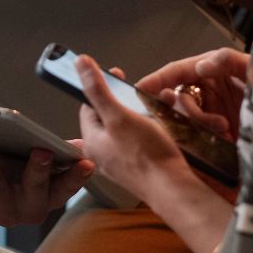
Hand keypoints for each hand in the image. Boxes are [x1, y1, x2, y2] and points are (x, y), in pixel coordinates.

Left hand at [0, 135, 92, 225]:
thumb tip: (80, 146)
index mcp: (49, 195)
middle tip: (42, 150)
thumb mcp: (32, 159)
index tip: (87, 163)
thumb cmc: (8, 165)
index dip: (77, 177)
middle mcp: (29, 209)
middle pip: (35, 188)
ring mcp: (2, 212)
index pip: (66, 187)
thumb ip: (53, 152)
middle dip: (38, 169)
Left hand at [76, 54, 191, 201]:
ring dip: (138, 114)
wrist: (172, 188)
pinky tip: (160, 127)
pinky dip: (148, 129)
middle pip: (107, 118)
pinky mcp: (137, 168)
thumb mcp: (119, 115)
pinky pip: (138, 142)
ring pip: (125, 129)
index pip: (88, 107)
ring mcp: (119, 163)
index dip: (101, 88)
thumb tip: (80, 64)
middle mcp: (101, 154)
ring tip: (154, 107)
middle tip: (139, 94)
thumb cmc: (146, 154)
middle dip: (123, 101)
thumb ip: (97, 90)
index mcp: (91, 142)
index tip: (117, 75)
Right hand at [138, 48, 248, 138]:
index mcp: (213, 68)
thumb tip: (200, 65)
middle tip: (206, 117)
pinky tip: (226, 139)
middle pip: (178, 98)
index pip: (176, 71)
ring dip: (201, 124)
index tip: (140, 89)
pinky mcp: (218, 134)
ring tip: (225, 127)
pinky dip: (206, 139)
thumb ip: (229, 61)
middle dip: (187, 110)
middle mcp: (208, 89)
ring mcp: (212, 112)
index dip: (157, 80)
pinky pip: (198, 136)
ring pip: (186, 119)